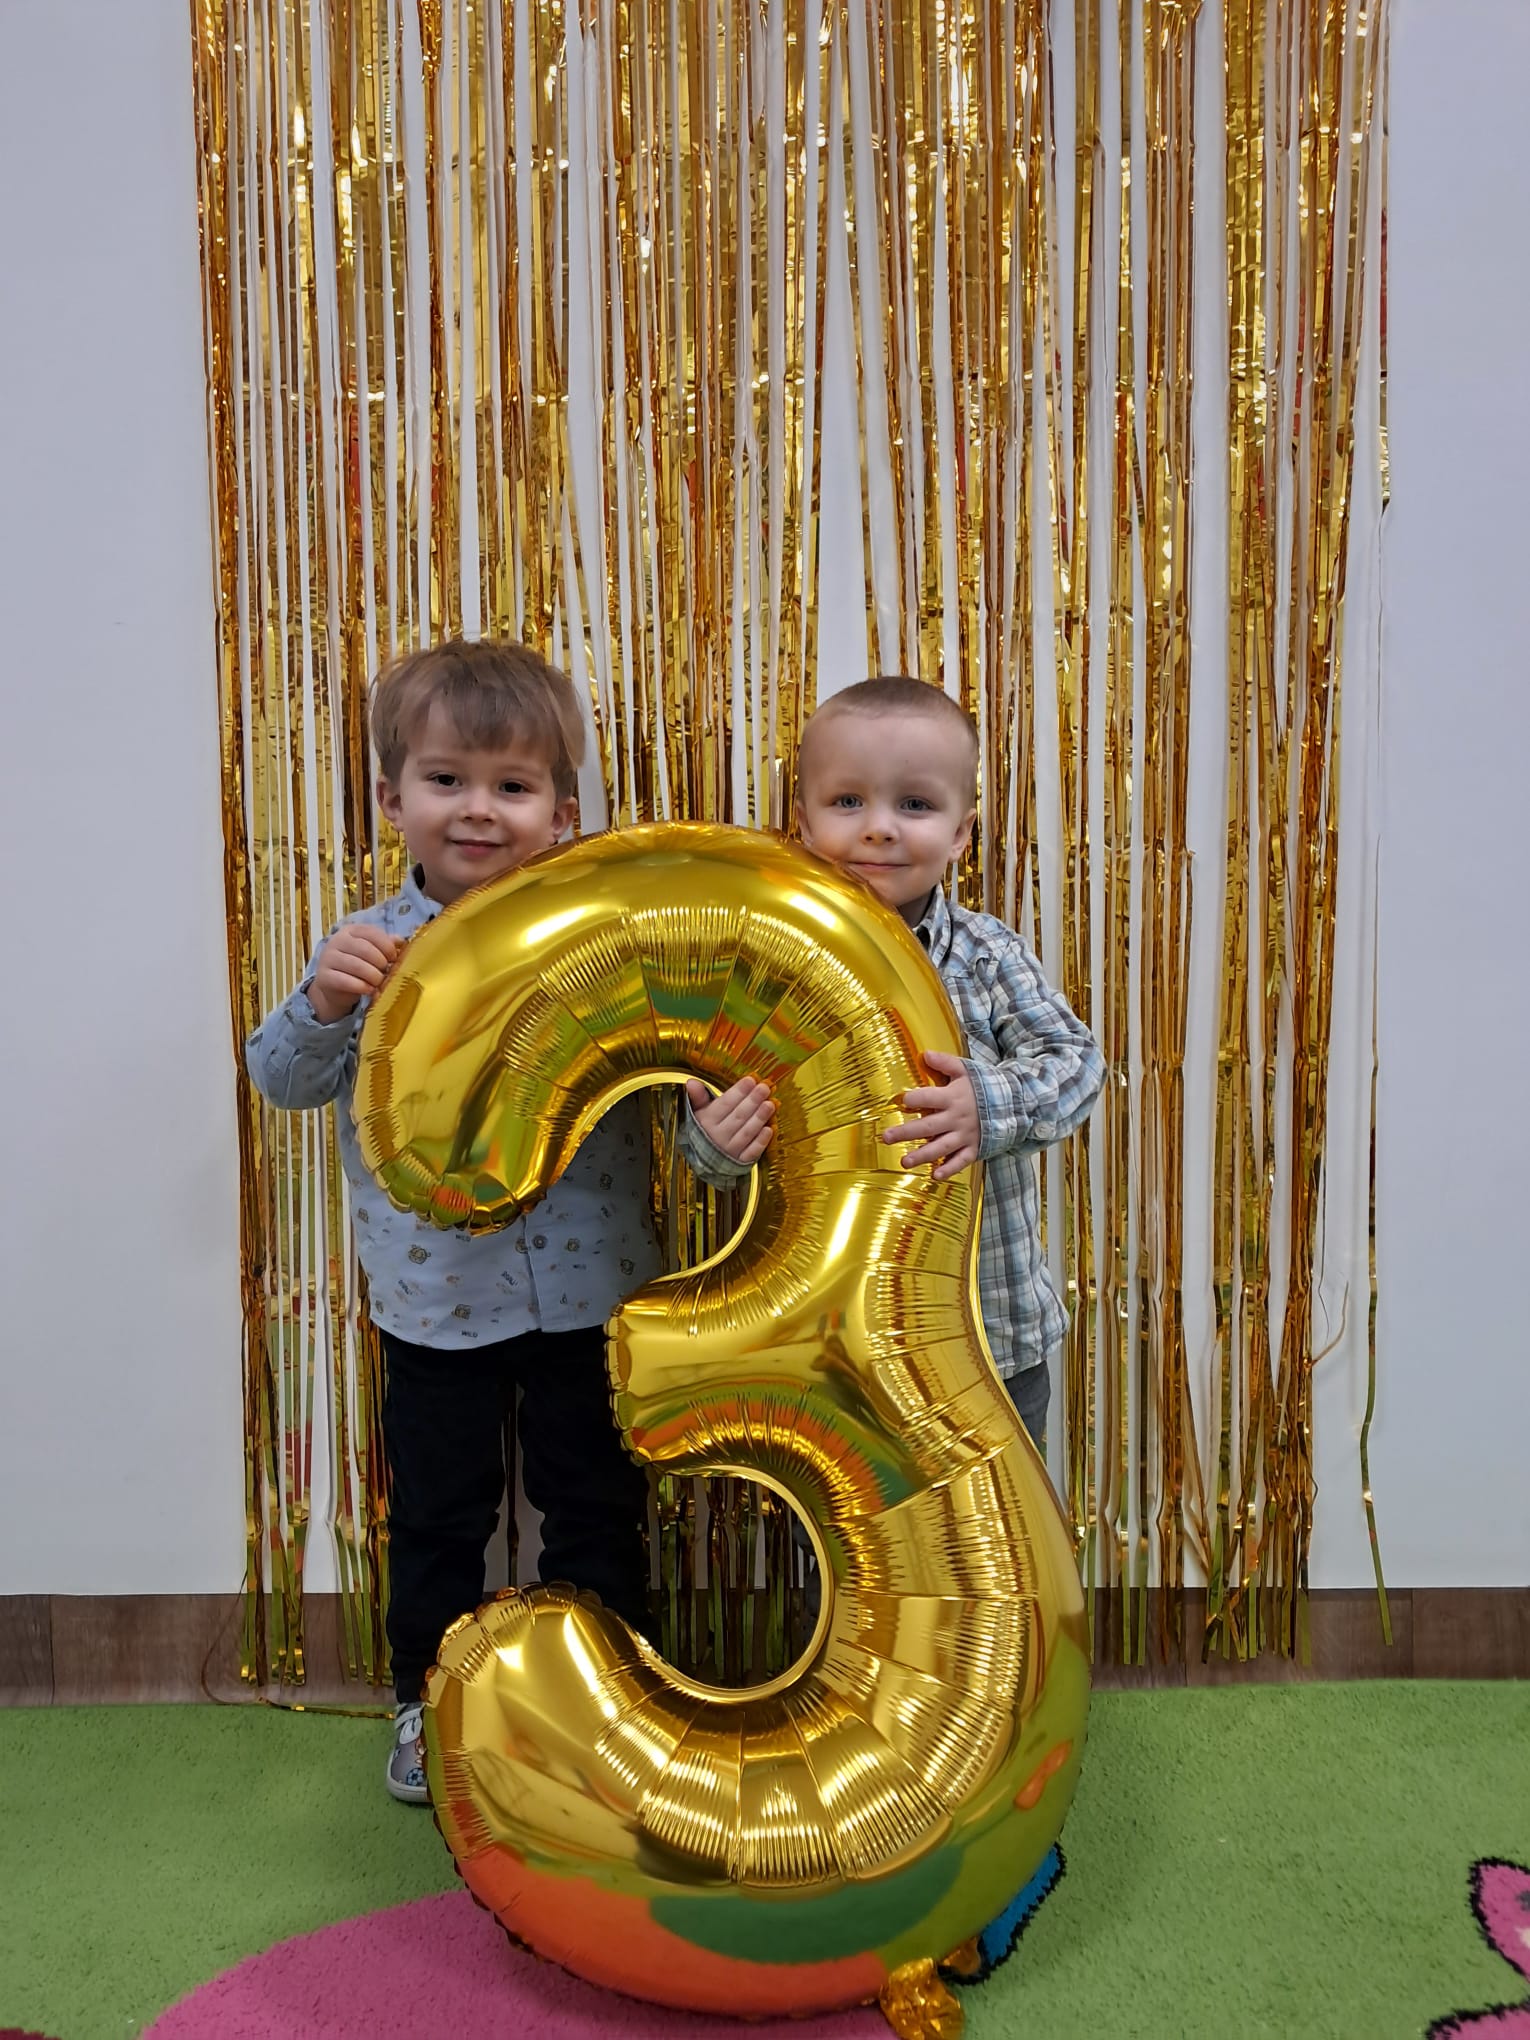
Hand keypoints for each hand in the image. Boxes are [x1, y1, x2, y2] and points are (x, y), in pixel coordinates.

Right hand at [307, 924, 405, 1022]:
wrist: (335, 988)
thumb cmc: (358, 968)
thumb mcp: (371, 953)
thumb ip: (385, 945)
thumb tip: (401, 941)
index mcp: (350, 931)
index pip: (371, 933)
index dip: (387, 946)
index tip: (394, 958)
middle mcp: (337, 941)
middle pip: (365, 949)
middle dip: (381, 962)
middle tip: (387, 972)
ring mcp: (328, 958)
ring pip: (356, 965)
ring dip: (373, 976)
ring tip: (380, 982)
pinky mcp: (324, 976)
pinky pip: (345, 981)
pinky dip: (361, 987)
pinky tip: (369, 990)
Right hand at [685, 1075, 775, 1164]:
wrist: (705, 1160)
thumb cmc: (705, 1130)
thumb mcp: (699, 1112)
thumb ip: (698, 1097)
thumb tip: (691, 1082)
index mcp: (707, 1121)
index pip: (725, 1103)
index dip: (739, 1091)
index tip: (751, 1080)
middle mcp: (718, 1136)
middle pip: (738, 1116)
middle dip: (752, 1101)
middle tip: (764, 1088)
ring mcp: (730, 1150)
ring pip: (746, 1132)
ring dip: (759, 1118)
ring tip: (770, 1104)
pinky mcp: (741, 1161)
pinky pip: (752, 1151)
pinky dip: (761, 1141)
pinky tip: (770, 1129)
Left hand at [882, 1049, 979, 1180]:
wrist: (1011, 1103)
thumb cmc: (982, 1086)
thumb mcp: (965, 1070)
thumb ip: (945, 1062)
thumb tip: (925, 1054)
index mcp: (953, 1097)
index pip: (931, 1097)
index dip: (916, 1098)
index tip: (903, 1100)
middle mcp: (957, 1118)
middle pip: (928, 1127)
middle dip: (906, 1132)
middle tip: (886, 1137)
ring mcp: (965, 1135)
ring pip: (941, 1147)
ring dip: (922, 1156)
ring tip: (904, 1162)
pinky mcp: (973, 1148)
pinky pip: (961, 1161)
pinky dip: (949, 1169)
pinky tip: (935, 1176)